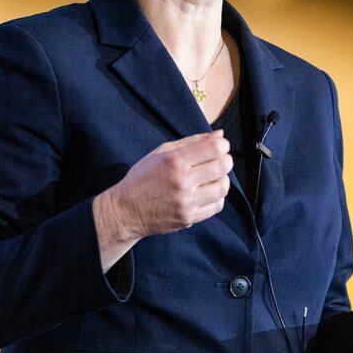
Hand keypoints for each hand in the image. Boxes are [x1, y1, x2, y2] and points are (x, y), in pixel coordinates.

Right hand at [107, 130, 231, 237]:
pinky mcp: (189, 218)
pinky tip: (207, 192)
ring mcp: (187, 202)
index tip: (219, 146)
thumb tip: (219, 134)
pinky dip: (217, 197)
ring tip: (213, 178)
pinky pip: (216, 206)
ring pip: (222, 188)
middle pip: (222, 167)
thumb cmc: (142, 177)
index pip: (214, 148)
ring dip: (222, 180)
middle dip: (226, 161)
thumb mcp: (161, 152)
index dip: (222, 145)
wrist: (126, 210)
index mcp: (175, 161)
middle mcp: (183, 182)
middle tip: (219, 161)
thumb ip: (192, 142)